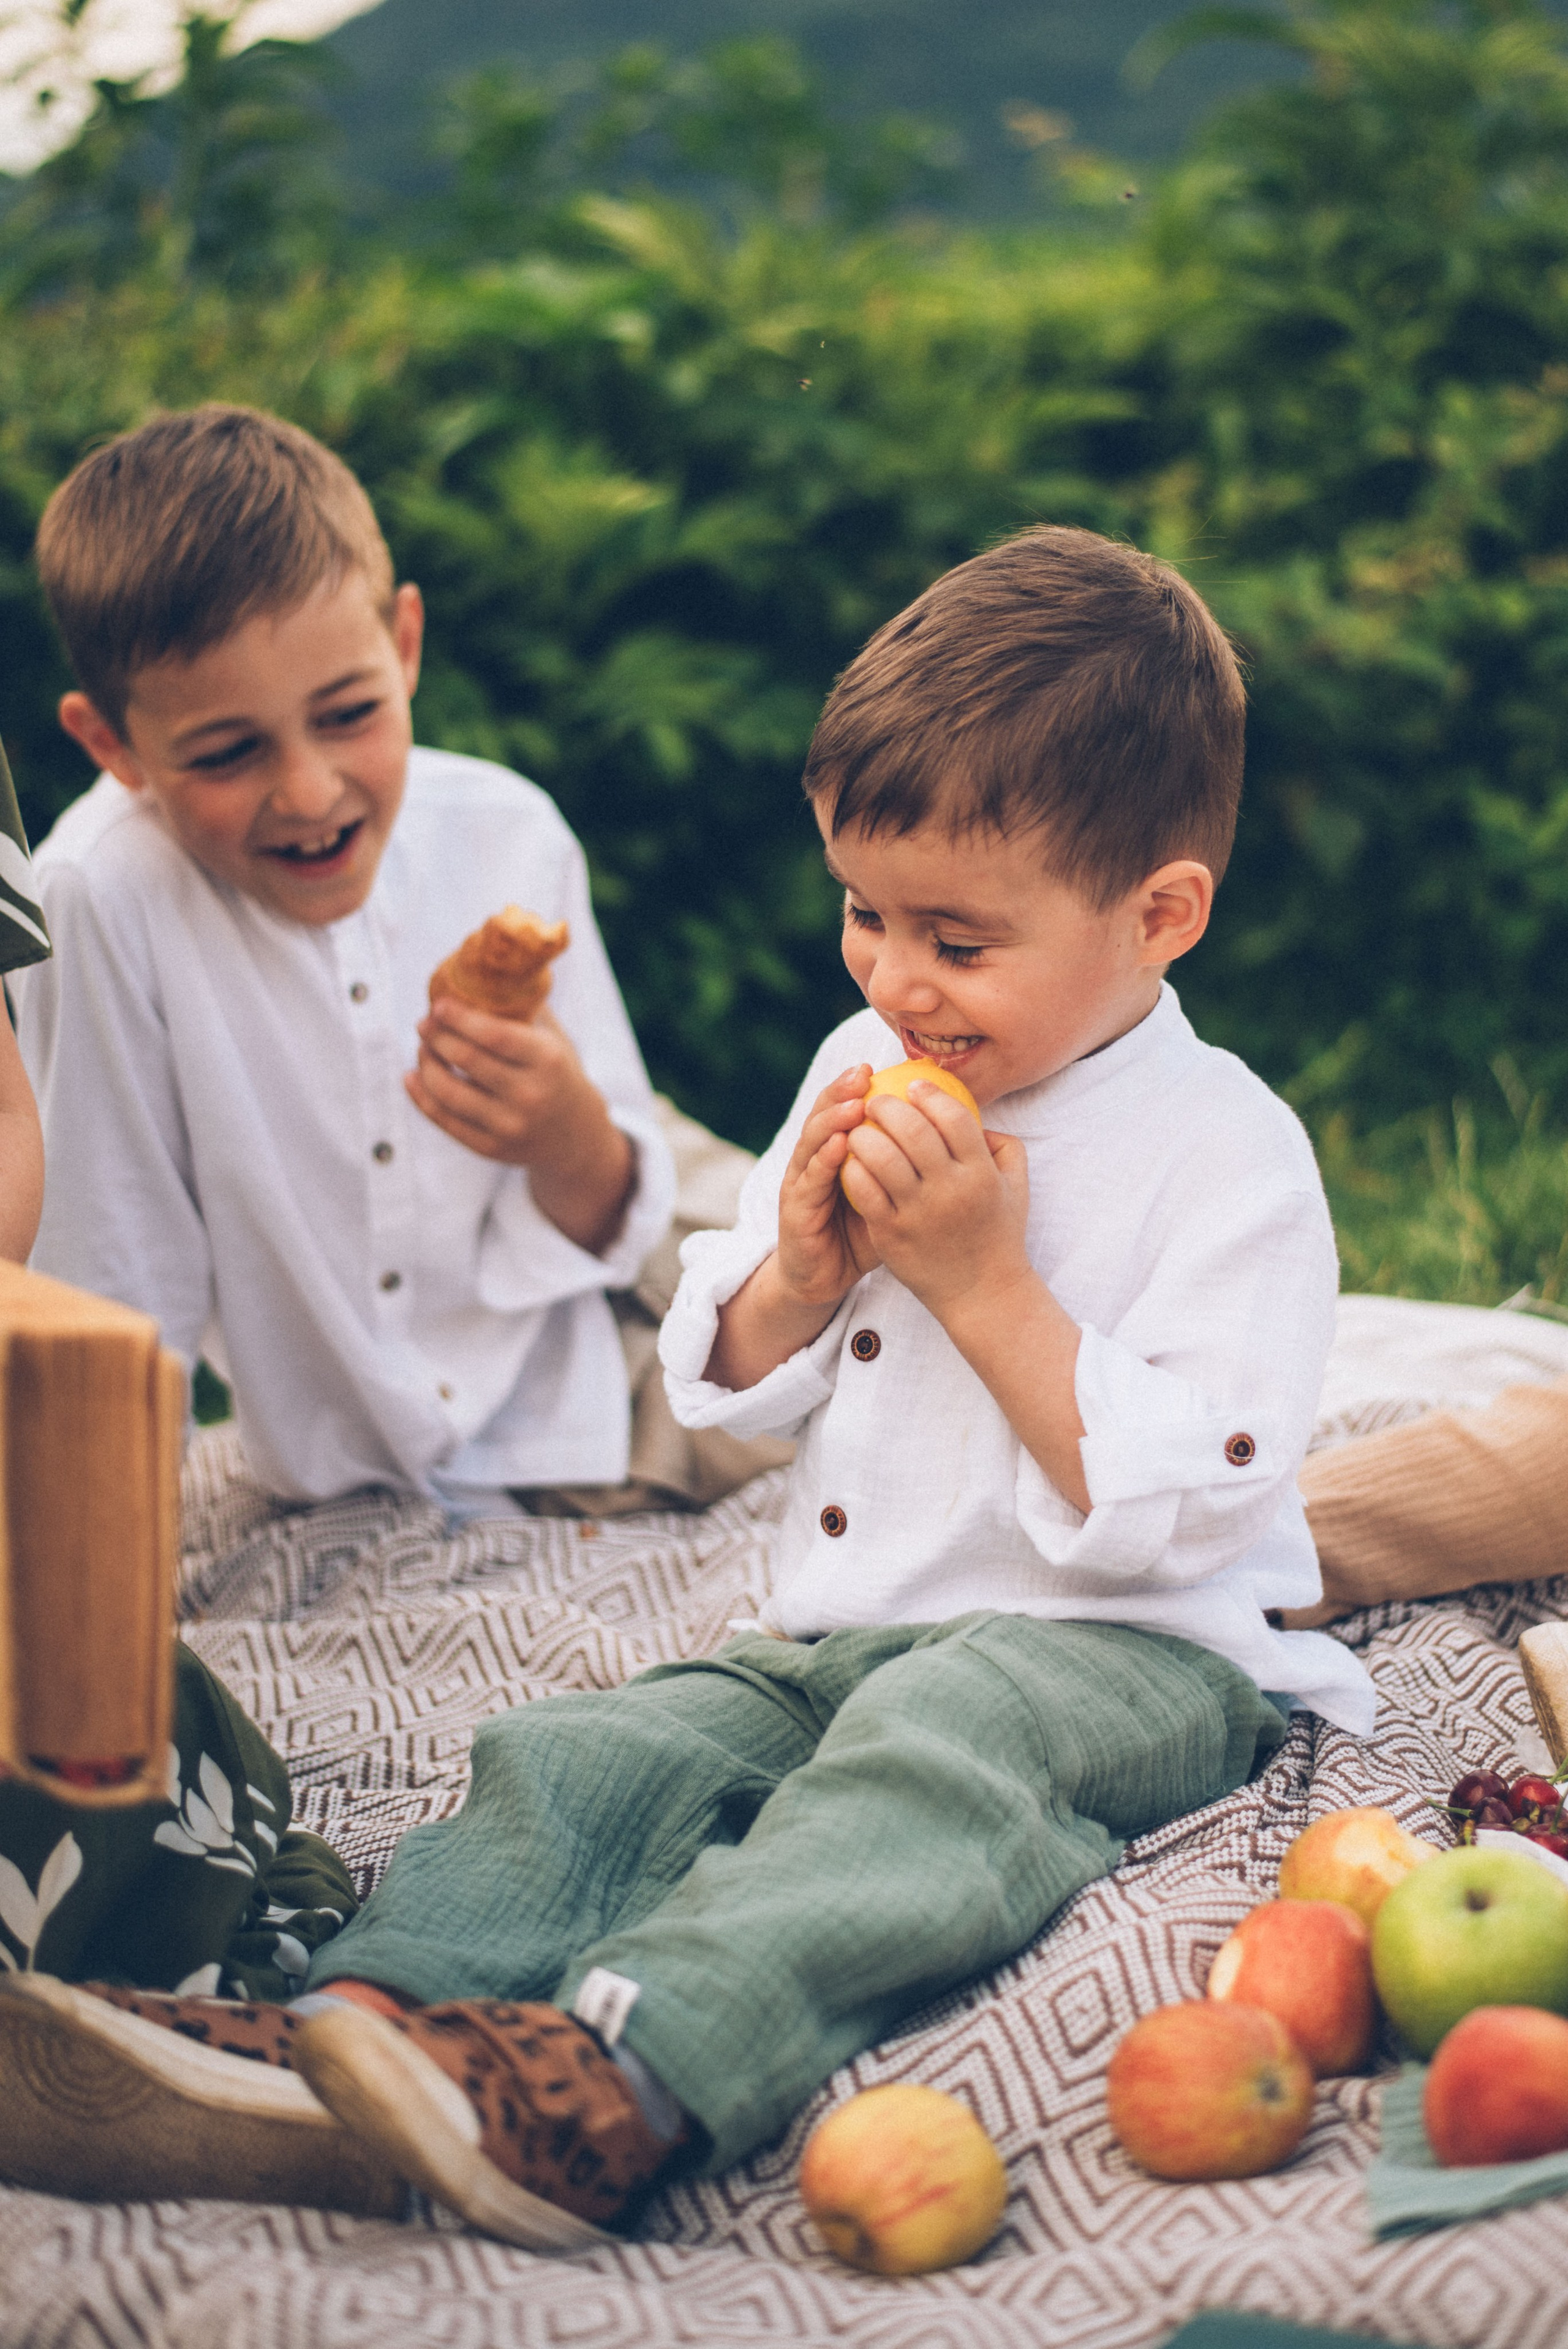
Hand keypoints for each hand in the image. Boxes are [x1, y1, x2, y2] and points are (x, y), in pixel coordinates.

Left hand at [408, 998, 633, 1253]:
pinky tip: (412, 1077)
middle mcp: (530, 1096)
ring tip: (422, 1048)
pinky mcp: (491, 1148)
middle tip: (423, 1023)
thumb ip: (522, 1007)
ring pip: (448, 1092)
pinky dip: (421, 1096)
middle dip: (437, 1037)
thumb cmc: (556, 1073)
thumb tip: (481, 968)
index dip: (460, 1018)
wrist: (575, 1134)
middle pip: (467, 1060)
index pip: (495, 1036)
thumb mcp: (553, 1038)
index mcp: (547, 1061)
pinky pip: (445, 1120)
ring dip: (426, 1064)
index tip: (439, 1005)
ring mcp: (509, 1126)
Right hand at [705, 1066, 881, 1389]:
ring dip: (830, 1119)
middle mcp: (814, 1161)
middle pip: (825, 1116)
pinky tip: (838, 1145)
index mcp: (837, 1152)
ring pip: (813, 1142)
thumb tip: (956, 1137)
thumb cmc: (862, 1234)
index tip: (887, 1065)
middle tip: (864, 1072)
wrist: (825, 1279)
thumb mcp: (889, 1195)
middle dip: (841, 1090)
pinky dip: (823, 1160)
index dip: (862, 1086)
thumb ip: (906, 1165)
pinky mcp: (794, 1211)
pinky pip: (810, 1181)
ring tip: (853, 1102)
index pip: (847, 1109)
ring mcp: (801, 1184)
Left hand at [840, 1079, 1030, 1322]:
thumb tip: (974, 1113)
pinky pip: (864, 1191)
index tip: (913, 1086)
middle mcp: (950, 1191)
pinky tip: (851, 1161)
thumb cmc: (998, 1233)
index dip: (929, 1094)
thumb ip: (1002, 1144)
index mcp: (981, 1173)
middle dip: (887, 1107)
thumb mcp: (1016, 1186)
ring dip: (863, 1134)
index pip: (952, 1117)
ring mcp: (918, 1214)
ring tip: (858, 1129)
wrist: (982, 1294)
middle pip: (912, 1131)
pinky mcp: (891, 1234)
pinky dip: (853, 1169)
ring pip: (881, 1158)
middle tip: (875, 1101)